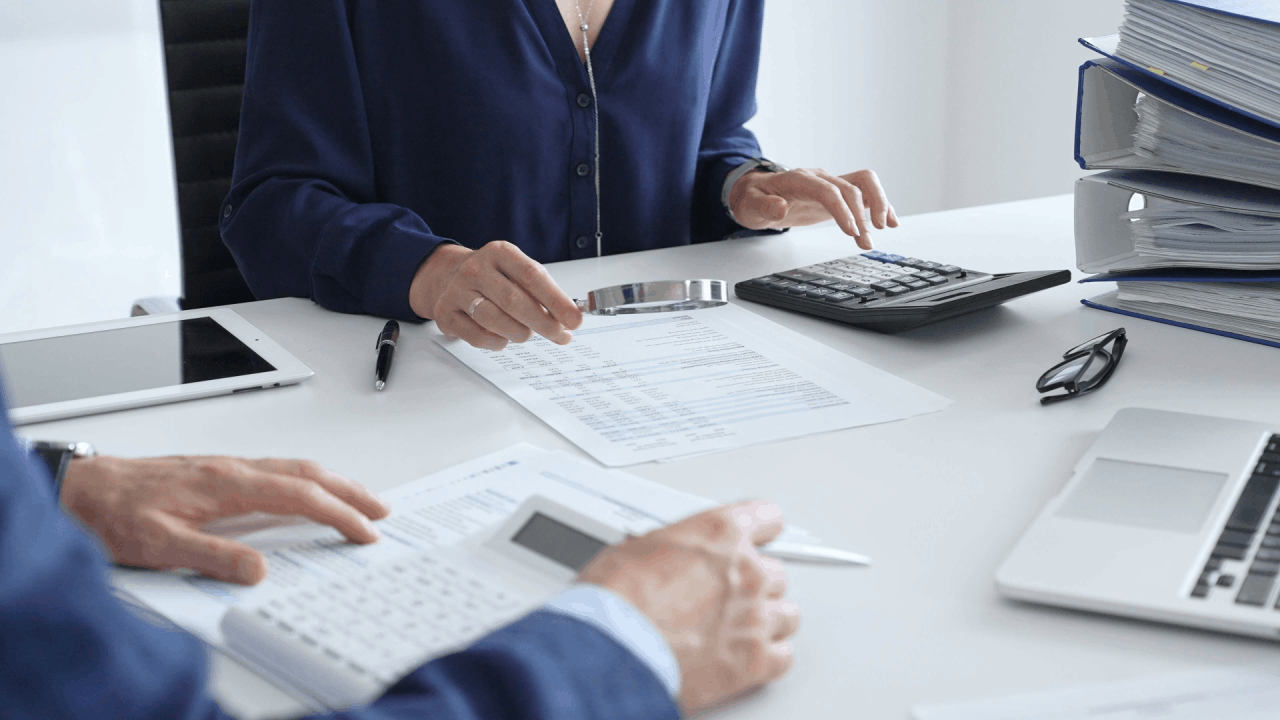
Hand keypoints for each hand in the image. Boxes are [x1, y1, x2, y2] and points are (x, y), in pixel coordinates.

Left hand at [60, 455, 391, 584]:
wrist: (84, 489)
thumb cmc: (115, 514)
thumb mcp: (158, 545)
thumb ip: (211, 556)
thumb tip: (258, 568)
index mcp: (227, 483)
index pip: (299, 496)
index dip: (337, 514)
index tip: (362, 531)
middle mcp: (233, 469)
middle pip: (308, 473)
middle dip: (350, 491)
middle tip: (380, 511)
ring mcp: (228, 467)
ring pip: (294, 467)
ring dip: (333, 482)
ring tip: (358, 499)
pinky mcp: (219, 471)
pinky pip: (278, 469)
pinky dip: (307, 479)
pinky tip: (308, 491)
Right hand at [409, 242, 583, 349]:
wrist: (446, 275)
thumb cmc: (492, 276)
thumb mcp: (516, 271)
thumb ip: (541, 291)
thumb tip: (569, 318)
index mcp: (499, 252)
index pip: (533, 276)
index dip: (557, 301)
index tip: (575, 320)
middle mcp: (475, 269)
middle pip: (513, 300)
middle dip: (543, 323)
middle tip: (559, 335)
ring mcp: (457, 291)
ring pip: (494, 320)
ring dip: (519, 333)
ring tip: (528, 334)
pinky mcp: (445, 314)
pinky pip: (477, 336)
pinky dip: (497, 342)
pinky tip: (504, 338)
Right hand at [577, 501, 798, 711]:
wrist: (614, 646)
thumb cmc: (616, 599)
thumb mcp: (639, 548)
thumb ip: (674, 549)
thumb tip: (666, 557)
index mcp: (721, 534)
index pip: (766, 518)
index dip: (761, 530)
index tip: (761, 537)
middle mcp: (747, 572)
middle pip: (775, 573)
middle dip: (755, 584)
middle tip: (729, 596)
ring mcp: (755, 617)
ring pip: (785, 615)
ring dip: (766, 620)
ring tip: (740, 628)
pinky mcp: (755, 661)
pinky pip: (783, 656)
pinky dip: (768, 657)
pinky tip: (749, 656)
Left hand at [728, 167, 899, 248]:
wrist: (755, 192)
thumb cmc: (753, 198)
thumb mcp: (750, 205)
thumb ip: (764, 206)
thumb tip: (780, 208)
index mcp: (798, 179)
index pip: (827, 190)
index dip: (842, 210)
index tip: (852, 230)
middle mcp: (819, 178)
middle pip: (850, 188)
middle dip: (862, 215)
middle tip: (866, 240)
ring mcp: (830, 184)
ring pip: (864, 183)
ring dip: (878, 204)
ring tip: (884, 228)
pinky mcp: (837, 194)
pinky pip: (865, 193)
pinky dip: (880, 204)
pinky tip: (890, 221)